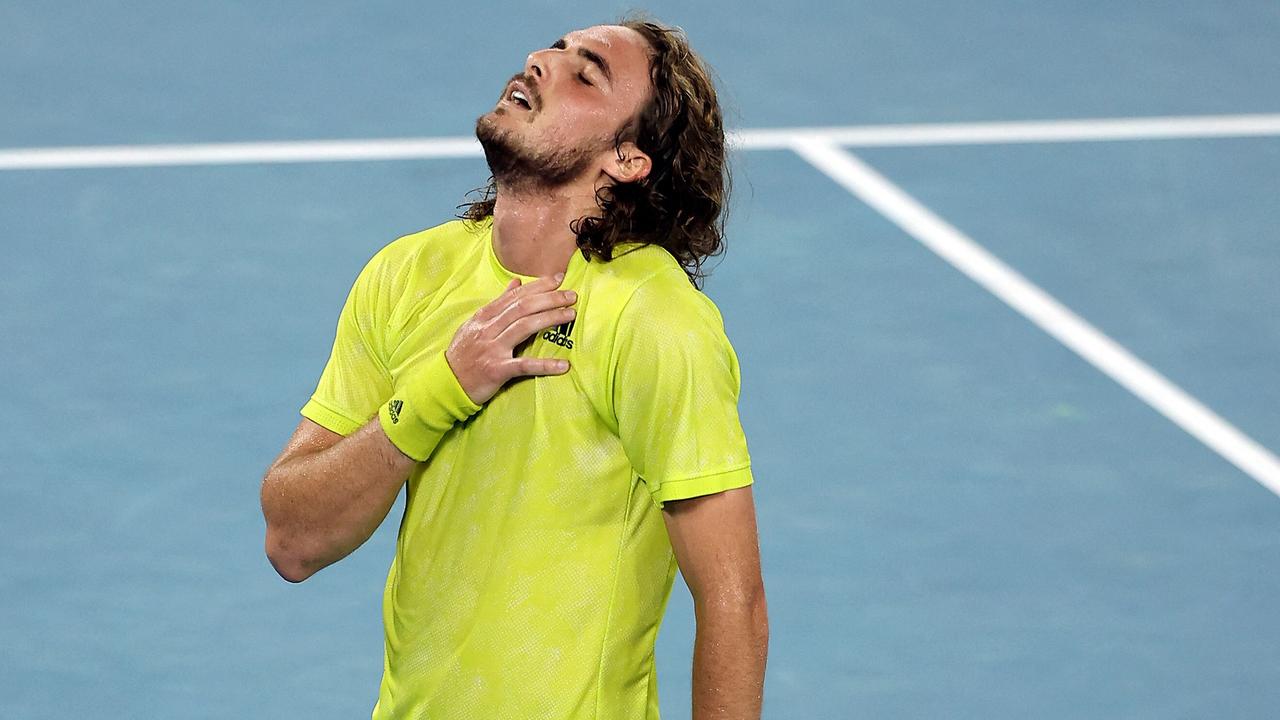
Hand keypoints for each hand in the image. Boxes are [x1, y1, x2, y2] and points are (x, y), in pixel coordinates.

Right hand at [446, 272, 576, 404]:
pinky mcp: (496, 371)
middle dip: (550, 298)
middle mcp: (488, 329)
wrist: (445, 382)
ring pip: (525, 327)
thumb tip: (516, 283)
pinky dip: (545, 365)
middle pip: (523, 308)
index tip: (558, 279)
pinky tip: (563, 365)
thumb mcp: (475, 324)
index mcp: (484, 317)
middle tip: (571, 295)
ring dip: (550, 318)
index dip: (538, 286)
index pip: (515, 296)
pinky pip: (524, 366)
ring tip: (571, 314)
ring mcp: (492, 349)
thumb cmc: (463, 353)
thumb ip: (497, 305)